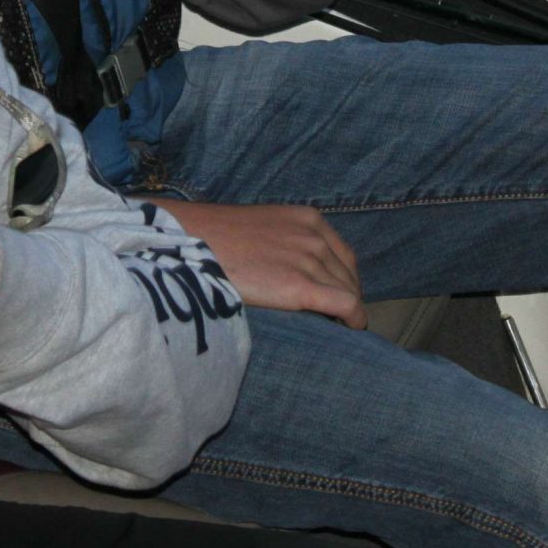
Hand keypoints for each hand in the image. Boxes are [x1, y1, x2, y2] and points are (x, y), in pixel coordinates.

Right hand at [152, 200, 365, 329]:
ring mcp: (309, 259)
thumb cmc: (216, 238)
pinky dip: (354, 318)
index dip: (345, 278)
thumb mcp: (262, 228)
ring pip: (348, 290)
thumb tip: (291, 269)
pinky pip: (344, 304)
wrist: (193, 241)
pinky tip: (352, 328)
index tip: (339, 294)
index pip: (343, 255)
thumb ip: (285, 243)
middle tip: (338, 317)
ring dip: (348, 310)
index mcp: (307, 219)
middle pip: (347, 274)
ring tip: (339, 326)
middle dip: (347, 295)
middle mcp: (314, 236)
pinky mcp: (300, 285)